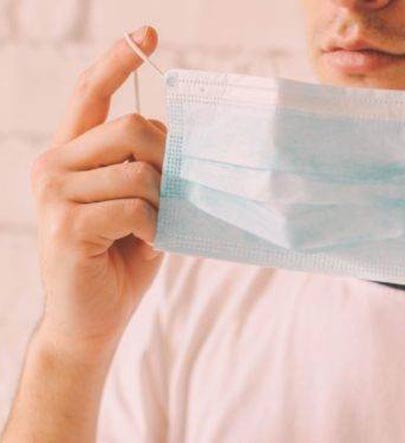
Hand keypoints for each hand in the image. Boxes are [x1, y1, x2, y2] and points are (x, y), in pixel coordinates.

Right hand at [31, 26, 165, 358]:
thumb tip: (179, 136)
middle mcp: (53, 165)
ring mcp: (55, 194)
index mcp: (70, 155)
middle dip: (169, 159)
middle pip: (132, 127)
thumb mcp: (137, 202)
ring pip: (139, 169)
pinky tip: (144, 243)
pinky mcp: (67, 225)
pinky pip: (136, 206)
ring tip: (154, 226)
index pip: (91, 93)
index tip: (149, 32)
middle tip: (174, 193)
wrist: (93, 318)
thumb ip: (146, 166)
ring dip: (164, 201)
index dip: (119, 60)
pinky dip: (155, 226)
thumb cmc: (119, 257)